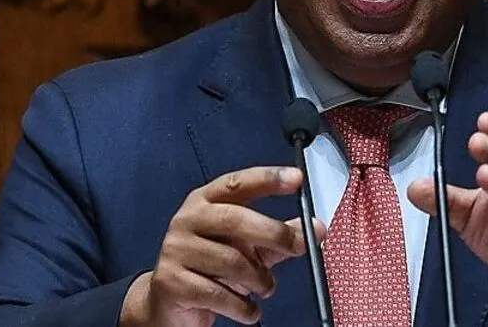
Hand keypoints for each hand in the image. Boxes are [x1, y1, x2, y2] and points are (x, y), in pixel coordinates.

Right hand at [121, 166, 326, 326]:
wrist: (170, 301)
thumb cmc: (212, 266)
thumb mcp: (247, 246)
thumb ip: (279, 235)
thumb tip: (316, 228)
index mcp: (205, 202)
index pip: (238, 183)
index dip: (267, 178)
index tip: (296, 179)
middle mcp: (187, 220)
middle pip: (235, 219)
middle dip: (273, 233)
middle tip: (298, 247)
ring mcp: (176, 250)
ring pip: (231, 261)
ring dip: (259, 279)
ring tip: (266, 287)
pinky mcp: (172, 282)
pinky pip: (218, 294)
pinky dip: (243, 306)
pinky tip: (249, 309)